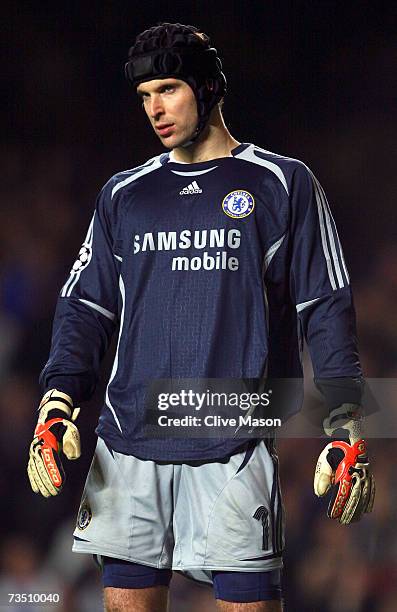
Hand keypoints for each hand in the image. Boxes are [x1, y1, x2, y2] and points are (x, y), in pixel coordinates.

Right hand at [28, 389, 80, 496]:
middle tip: (54, 494)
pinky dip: (34, 479)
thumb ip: (72, 443)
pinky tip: (36, 488)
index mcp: (49, 441)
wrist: (52, 416)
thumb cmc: (64, 425)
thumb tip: (73, 457)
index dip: (55, 473)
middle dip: (48, 482)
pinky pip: (32, 469)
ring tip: (46, 494)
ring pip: (36, 470)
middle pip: (42, 468)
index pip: (52, 461)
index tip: (60, 484)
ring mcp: (35, 450)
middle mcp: (39, 446)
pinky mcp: (34, 454)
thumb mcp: (71, 430)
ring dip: (41, 483)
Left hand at [313, 404, 374, 523]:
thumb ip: (322, 476)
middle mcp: (358, 474)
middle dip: (349, 511)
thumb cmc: (336, 450)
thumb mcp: (325, 460)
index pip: (343, 493)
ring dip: (359, 509)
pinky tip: (367, 510)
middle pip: (355, 497)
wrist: (351, 436)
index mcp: (347, 470)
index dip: (339, 505)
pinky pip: (371, 489)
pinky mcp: (369, 474)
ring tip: (353, 520)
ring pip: (364, 496)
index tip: (333, 515)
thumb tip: (320, 494)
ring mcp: (366, 474)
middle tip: (342, 522)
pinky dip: (369, 501)